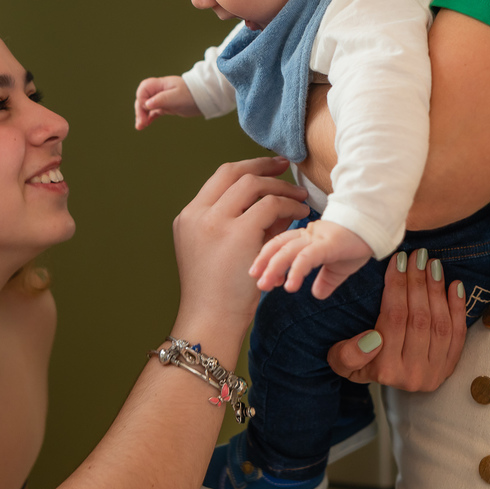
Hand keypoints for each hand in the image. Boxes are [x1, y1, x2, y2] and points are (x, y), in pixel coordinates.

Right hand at [134, 76, 199, 129]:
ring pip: (146, 107)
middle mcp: (159, 91)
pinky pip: (153, 112)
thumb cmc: (191, 95)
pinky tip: (145, 125)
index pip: (144, 90)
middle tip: (141, 124)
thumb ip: (161, 99)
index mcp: (160, 85)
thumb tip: (147, 104)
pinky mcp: (166, 107)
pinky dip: (148, 118)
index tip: (147, 108)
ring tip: (140, 127)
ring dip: (142, 116)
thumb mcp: (176, 97)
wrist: (204, 99)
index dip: (142, 99)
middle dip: (140, 111)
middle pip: (143, 99)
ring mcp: (162, 99)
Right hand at [172, 157, 308, 351]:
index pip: (219, 178)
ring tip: (300, 196)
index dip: (247, 166)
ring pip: (253, 185)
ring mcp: (215, 222)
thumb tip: (276, 204)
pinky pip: (269, 206)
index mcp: (188, 216)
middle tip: (287, 166)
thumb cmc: (218, 294)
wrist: (210, 322)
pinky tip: (301, 213)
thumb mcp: (222, 252)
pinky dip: (288, 205)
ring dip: (280, 188)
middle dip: (264, 166)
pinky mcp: (237, 234)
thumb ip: (243, 224)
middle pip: (234, 173)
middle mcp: (197, 214)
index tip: (268, 167)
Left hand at [250, 219, 371, 299]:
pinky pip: (308, 257)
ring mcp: (317, 238)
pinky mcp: (328, 243)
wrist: (377, 225)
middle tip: (254, 281)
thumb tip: (317, 295)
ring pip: (287, 250)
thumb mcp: (340, 267)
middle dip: (263, 263)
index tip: (259, 277)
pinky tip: (291, 286)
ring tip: (265, 285)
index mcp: (306, 237)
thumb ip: (327, 280)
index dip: (266, 259)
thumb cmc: (358, 242)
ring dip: (273, 268)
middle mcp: (307, 235)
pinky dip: (296, 271)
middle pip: (277, 245)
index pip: (279, 245)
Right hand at [326, 251, 466, 390]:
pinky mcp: (449, 367)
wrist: (382, 382)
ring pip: (439, 324)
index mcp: (385, 370)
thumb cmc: (358, 363)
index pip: (393, 319)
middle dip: (418, 282)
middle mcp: (413, 374)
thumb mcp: (340, 361)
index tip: (397, 260)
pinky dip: (458, 308)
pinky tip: (455, 285)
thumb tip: (373, 339)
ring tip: (432, 264)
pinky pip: (458, 334)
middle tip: (417, 256)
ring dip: (437, 290)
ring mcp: (435, 372)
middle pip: (419, 319)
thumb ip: (349, 354)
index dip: (397, 286)